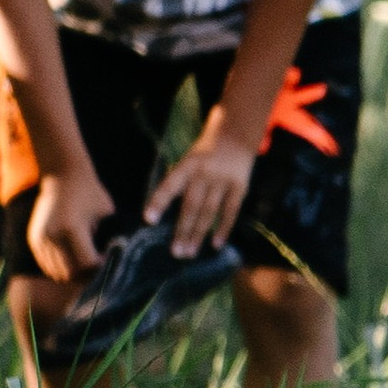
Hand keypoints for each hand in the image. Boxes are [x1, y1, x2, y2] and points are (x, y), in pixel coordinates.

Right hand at [26, 164, 113, 282]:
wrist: (62, 174)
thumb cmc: (90, 192)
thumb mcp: (105, 213)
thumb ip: (107, 239)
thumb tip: (112, 262)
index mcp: (72, 229)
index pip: (87, 264)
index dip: (101, 266)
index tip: (108, 258)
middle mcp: (52, 236)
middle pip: (70, 274)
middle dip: (87, 276)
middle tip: (98, 267)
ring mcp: (40, 239)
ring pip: (57, 273)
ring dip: (73, 274)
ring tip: (85, 264)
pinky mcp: (34, 240)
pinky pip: (47, 266)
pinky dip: (60, 268)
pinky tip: (72, 259)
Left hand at [144, 110, 255, 256]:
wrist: (236, 134)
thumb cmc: (205, 153)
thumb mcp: (187, 160)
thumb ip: (179, 182)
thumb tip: (163, 213)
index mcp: (187, 165)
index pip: (170, 185)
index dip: (159, 202)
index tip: (148, 219)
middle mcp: (204, 173)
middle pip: (191, 206)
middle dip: (182, 231)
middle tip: (175, 252)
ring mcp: (223, 181)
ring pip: (209, 212)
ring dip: (199, 235)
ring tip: (190, 253)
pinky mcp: (239, 187)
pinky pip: (230, 211)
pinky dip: (223, 229)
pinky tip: (216, 244)